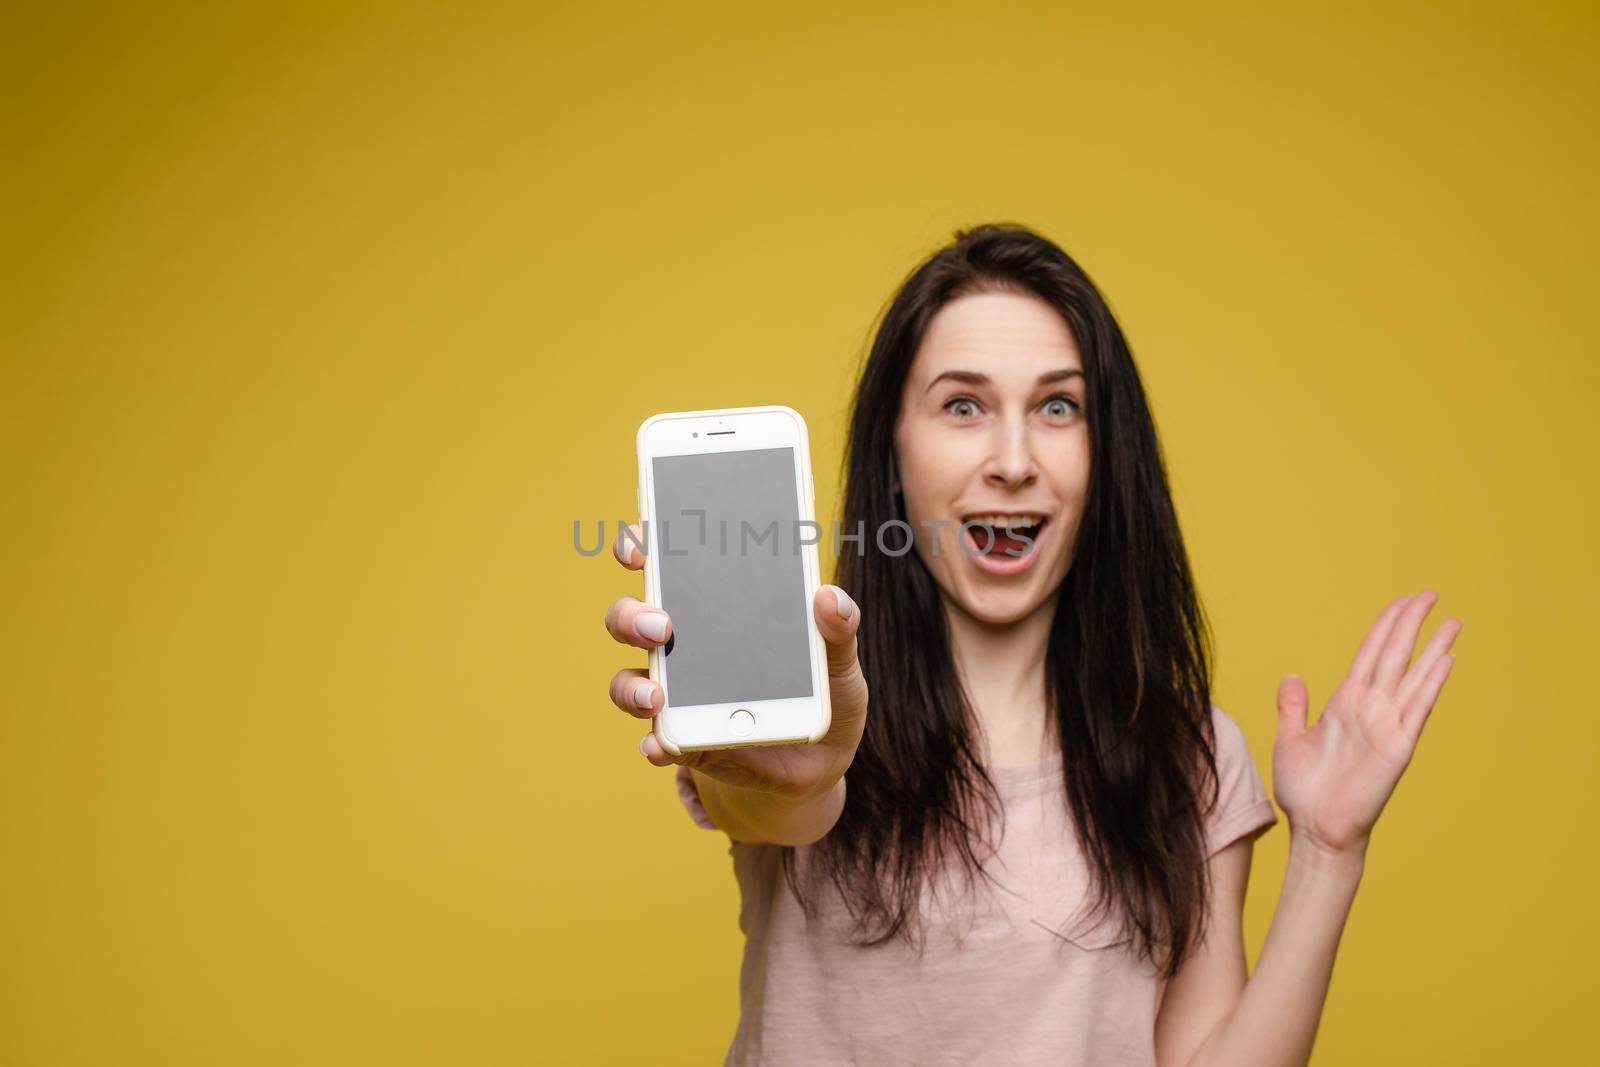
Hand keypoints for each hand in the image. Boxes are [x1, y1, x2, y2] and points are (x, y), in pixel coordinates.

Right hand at [603, 522, 868, 798]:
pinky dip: (656, 742)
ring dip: (632, 687)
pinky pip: (657, 740)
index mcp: (716, 609)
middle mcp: (682, 647)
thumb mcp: (838, 662)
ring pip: (628, 681)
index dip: (640, 547)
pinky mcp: (684, 740)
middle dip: (631, 616)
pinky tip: (663, 745)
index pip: (666, 566)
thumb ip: (838, 630)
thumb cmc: (823, 694)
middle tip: (660, 626)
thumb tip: (829, 596)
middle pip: (631, 619)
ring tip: (656, 697)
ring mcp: (677, 695)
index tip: (639, 547)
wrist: (820, 759)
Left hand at [1272, 590, 1460, 856]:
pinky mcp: (1398, 746)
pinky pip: (1417, 708)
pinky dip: (1431, 683)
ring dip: (1434, 649)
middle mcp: (1370, 708)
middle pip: (1395, 655)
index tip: (1403, 601)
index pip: (1371, 653)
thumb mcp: (1290, 738)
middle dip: (1411, 623)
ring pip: (1413, 676)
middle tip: (1431, 593)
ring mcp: (1387, 725)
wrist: (1314, 828)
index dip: (1386, 625)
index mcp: (1346, 702)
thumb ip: (1292, 707)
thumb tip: (1292, 677)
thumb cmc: (1304, 789)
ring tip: (1453, 621)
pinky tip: (1446, 659)